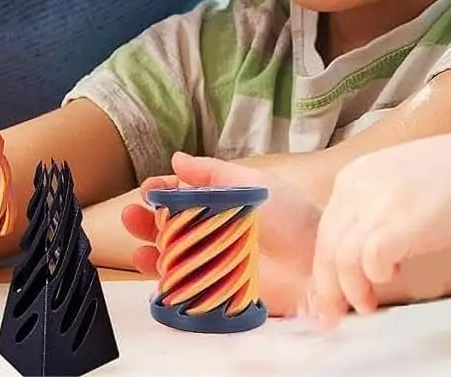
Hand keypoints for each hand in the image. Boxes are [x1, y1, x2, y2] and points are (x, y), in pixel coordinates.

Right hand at [120, 152, 321, 317]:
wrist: (317, 262)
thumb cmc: (292, 217)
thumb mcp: (252, 183)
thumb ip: (212, 172)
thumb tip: (177, 158)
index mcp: (222, 203)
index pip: (183, 196)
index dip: (163, 192)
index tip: (148, 189)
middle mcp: (215, 233)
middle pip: (171, 228)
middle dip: (147, 221)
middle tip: (133, 215)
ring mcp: (215, 263)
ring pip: (173, 258)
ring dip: (151, 250)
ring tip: (140, 246)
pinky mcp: (219, 292)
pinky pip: (186, 288)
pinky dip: (167, 283)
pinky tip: (157, 274)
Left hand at [310, 132, 450, 323]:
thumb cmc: (446, 183)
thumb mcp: (392, 182)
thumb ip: (368, 210)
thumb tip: (352, 256)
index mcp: (354, 175)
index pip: (324, 229)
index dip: (325, 267)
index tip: (331, 293)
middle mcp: (359, 185)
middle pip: (326, 245)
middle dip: (329, 287)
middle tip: (339, 312)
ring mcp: (379, 202)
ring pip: (341, 258)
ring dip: (350, 289)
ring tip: (366, 303)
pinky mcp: (401, 222)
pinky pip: (369, 259)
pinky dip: (375, 276)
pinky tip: (392, 277)